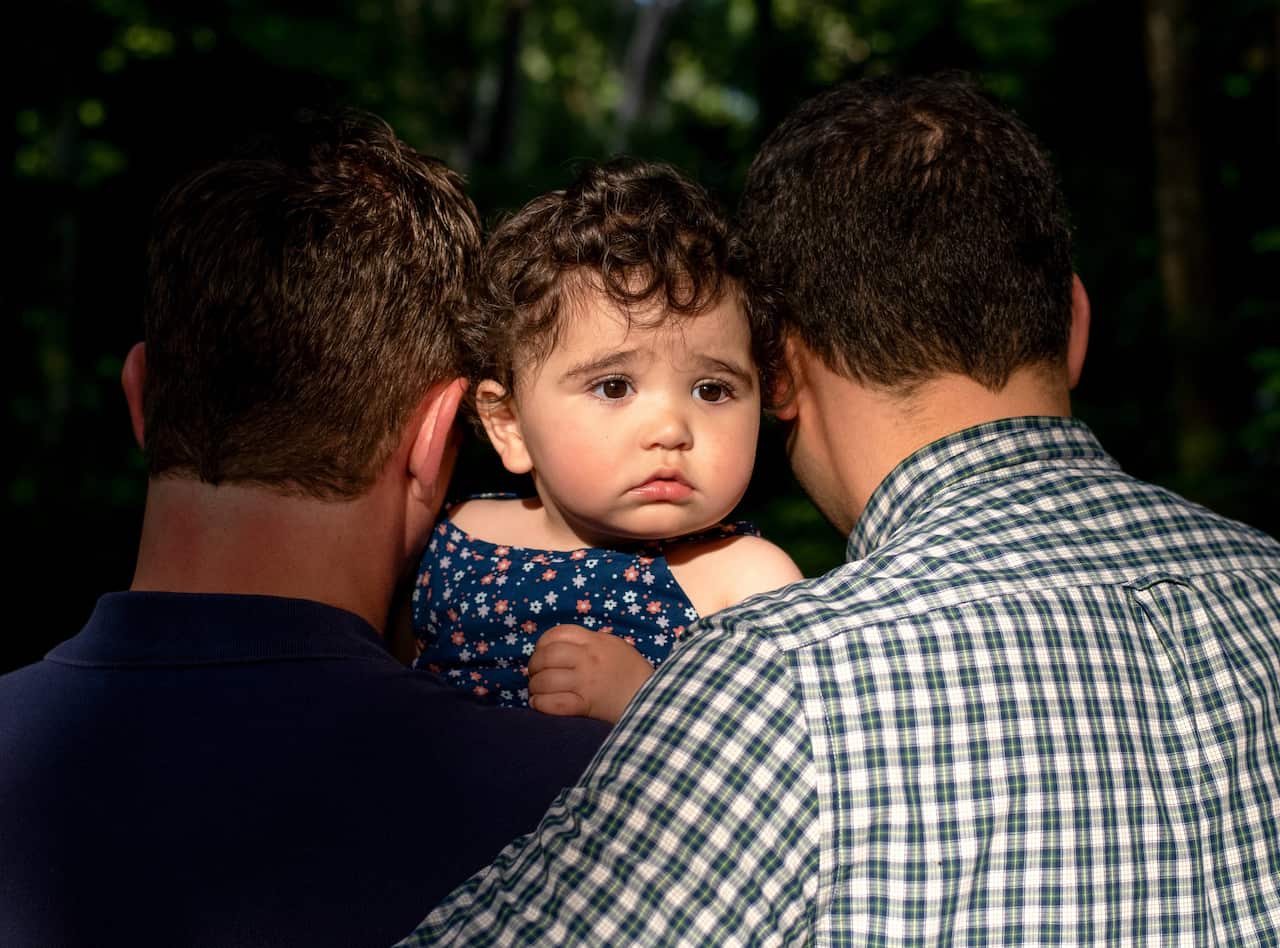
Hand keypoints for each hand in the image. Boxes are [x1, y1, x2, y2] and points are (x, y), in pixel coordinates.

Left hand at [527, 625, 654, 723]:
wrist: (656, 701)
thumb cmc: (634, 674)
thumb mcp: (615, 647)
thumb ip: (590, 644)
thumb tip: (561, 649)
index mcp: (596, 641)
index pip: (558, 634)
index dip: (542, 644)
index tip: (541, 654)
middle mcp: (588, 659)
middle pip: (546, 656)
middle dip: (534, 666)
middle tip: (535, 675)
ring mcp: (586, 682)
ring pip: (545, 680)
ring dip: (535, 687)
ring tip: (537, 691)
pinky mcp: (586, 705)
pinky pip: (554, 703)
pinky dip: (541, 704)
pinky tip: (540, 704)